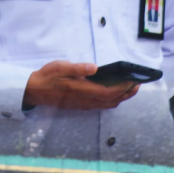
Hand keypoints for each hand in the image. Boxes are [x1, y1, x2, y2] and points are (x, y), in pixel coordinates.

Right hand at [23, 61, 139, 110]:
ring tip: (130, 88)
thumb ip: (77, 68)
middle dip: (127, 93)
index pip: (108, 91)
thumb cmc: (48, 77)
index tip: (133, 81)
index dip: (123, 88)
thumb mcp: (60, 67)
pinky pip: (101, 105)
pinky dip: (112, 100)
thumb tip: (94, 68)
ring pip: (108, 104)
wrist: (34, 90)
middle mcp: (85, 100)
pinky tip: (115, 94)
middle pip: (112, 100)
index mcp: (82, 90)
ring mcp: (84, 104)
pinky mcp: (81, 105)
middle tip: (138, 84)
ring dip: (121, 97)